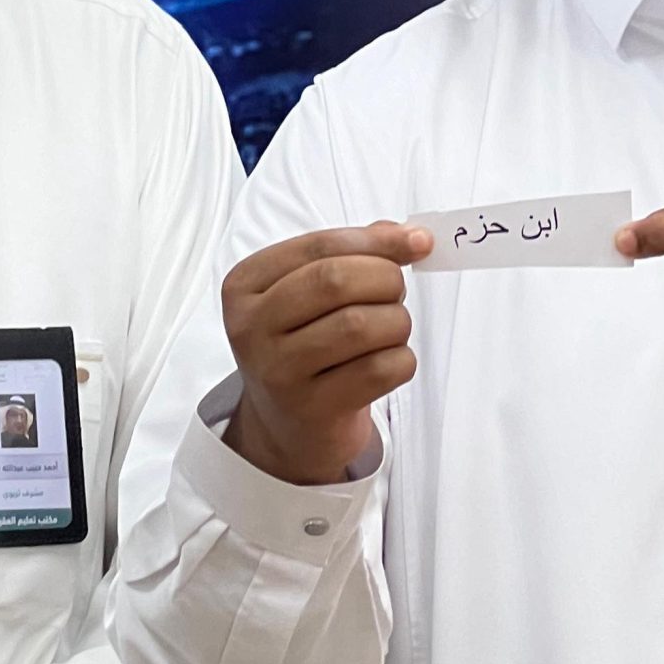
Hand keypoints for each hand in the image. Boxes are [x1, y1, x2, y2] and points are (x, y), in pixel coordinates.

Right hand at [223, 223, 431, 484]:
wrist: (286, 427)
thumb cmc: (303, 349)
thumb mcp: (309, 296)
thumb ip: (353, 255)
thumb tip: (410, 236)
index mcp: (246, 286)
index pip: (318, 246)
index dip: (376, 241)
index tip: (417, 242)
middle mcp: (252, 328)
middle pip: (336, 281)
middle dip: (386, 280)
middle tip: (396, 295)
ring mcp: (278, 371)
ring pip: (361, 325)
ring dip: (396, 322)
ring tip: (391, 331)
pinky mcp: (312, 409)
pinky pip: (377, 370)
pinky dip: (401, 360)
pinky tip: (389, 363)